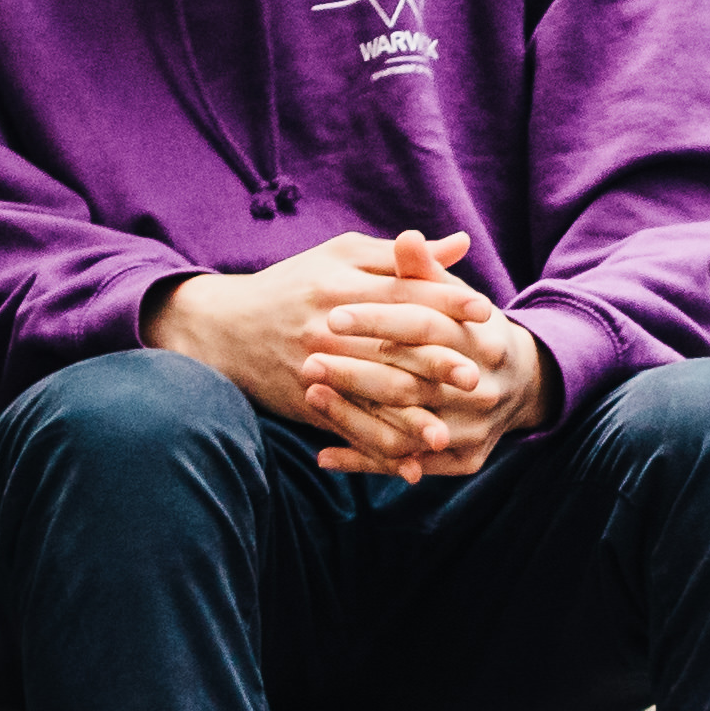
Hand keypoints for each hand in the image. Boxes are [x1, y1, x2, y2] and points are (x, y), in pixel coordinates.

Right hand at [157, 230, 548, 478]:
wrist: (225, 328)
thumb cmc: (295, 285)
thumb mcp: (341, 257)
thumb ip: (400, 257)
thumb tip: (461, 244)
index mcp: (341, 285)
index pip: (402, 292)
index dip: (445, 299)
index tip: (484, 310)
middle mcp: (329, 328)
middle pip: (390, 347)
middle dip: (435, 365)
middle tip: (477, 378)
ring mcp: (317, 368)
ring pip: (370, 397)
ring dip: (409, 420)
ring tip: (446, 436)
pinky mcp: (308, 401)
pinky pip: (348, 430)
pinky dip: (378, 451)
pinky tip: (411, 466)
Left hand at [296, 232, 544, 480]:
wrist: (521, 383)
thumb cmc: (471, 331)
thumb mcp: (455, 297)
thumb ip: (426, 272)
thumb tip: (407, 237)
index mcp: (482, 340)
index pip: (424, 328)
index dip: (378, 320)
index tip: (333, 315)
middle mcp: (484, 389)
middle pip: (412, 383)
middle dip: (357, 373)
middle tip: (308, 361)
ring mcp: (476, 428)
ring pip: (407, 430)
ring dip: (354, 419)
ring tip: (311, 398)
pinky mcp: (466, 459)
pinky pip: (409, 464)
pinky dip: (365, 462)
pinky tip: (324, 455)